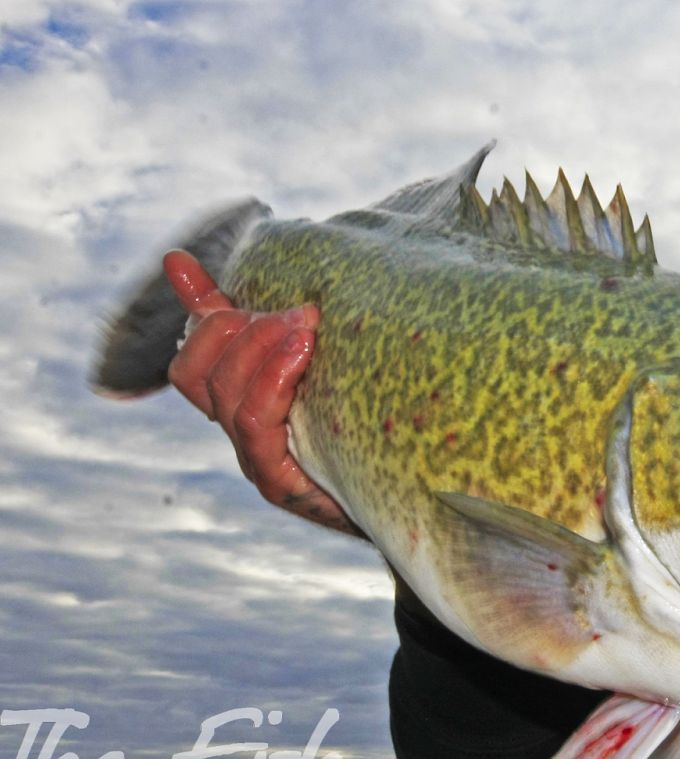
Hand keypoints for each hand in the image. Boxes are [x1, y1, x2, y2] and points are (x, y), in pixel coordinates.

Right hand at [164, 250, 360, 535]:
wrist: (414, 495)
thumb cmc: (369, 424)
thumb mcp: (324, 363)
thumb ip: (270, 319)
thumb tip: (184, 263)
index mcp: (243, 404)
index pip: (190, 360)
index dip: (199, 315)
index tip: (214, 277)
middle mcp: (241, 434)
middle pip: (195, 373)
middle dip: (238, 328)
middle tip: (299, 311)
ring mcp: (256, 461)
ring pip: (225, 393)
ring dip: (263, 347)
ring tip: (307, 325)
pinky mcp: (281, 482)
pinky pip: (256, 424)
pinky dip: (274, 380)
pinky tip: (305, 354)